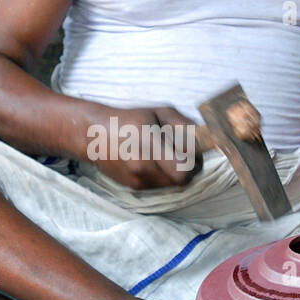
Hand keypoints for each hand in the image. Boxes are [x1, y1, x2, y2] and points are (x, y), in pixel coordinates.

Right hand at [85, 105, 202, 189]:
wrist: (93, 135)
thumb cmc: (129, 119)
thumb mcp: (159, 112)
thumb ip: (184, 125)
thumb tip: (205, 137)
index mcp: (150, 143)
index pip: (185, 167)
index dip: (194, 162)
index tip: (192, 152)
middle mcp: (143, 165)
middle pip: (181, 180)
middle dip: (188, 170)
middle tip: (184, 156)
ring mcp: (138, 179)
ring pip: (172, 185)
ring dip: (176, 173)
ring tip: (167, 157)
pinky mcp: (134, 187)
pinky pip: (159, 186)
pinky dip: (163, 176)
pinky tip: (154, 162)